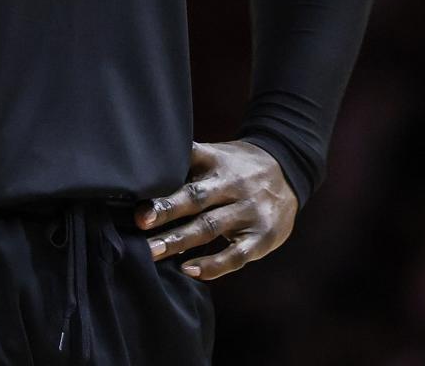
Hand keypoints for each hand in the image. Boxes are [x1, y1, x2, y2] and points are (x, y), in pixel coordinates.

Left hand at [135, 139, 297, 279]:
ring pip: (211, 227)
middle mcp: (234, 183)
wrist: (288, 170)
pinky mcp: (262, 236)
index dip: (164, 174)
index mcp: (218, 161)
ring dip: (179, 240)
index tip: (136, 186)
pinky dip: (213, 265)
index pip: (189, 162)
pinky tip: (189, 270)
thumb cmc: (236, 167)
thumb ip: (186, 168)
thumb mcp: (216, 156)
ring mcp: (249, 210)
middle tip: (139, 221)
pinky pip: (236, 254)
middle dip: (166, 210)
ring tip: (152, 251)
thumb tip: (141, 187)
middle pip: (197, 197)